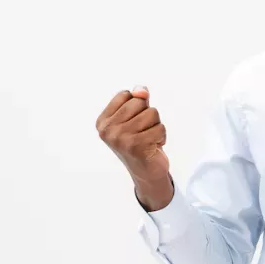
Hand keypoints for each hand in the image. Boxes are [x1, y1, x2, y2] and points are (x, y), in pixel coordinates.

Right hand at [96, 85, 173, 209]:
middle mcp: (108, 130)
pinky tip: (153, 147)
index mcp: (103, 122)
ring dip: (156, 126)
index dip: (137, 106)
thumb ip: (137, 100)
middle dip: (148, 115)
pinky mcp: (137, 146)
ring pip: (152, 113)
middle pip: (139, 102)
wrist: (146, 172)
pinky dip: (162, 136)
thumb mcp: (135, 118)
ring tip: (148, 139)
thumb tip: (142, 90)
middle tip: (143, 132)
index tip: (133, 123)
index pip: (126, 94)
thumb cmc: (141, 142)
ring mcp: (121, 139)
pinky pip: (160, 128)